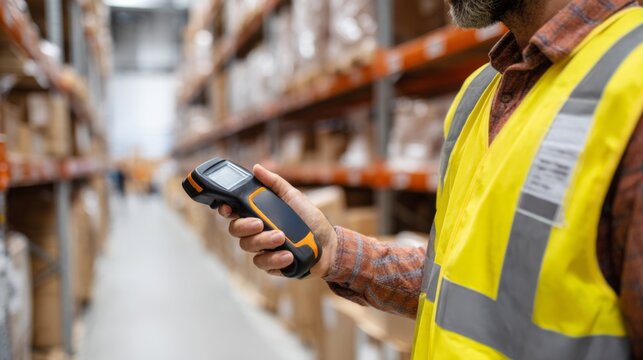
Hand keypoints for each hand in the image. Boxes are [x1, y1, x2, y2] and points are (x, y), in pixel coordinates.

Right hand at [218, 164, 337, 277]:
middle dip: (245, 227)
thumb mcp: (294, 197)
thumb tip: (257, 168)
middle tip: (259, 223)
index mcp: (259, 214)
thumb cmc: (311, 219)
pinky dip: (276, 260)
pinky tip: (288, 255)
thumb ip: (275, 184)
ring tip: (282, 237)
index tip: (228, 208)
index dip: (226, 209)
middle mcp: (257, 232)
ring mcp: (263, 249)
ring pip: (249, 248)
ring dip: (264, 242)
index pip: (234, 212)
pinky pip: (264, 264)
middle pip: (236, 230)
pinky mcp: (272, 265)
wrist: (330, 244)